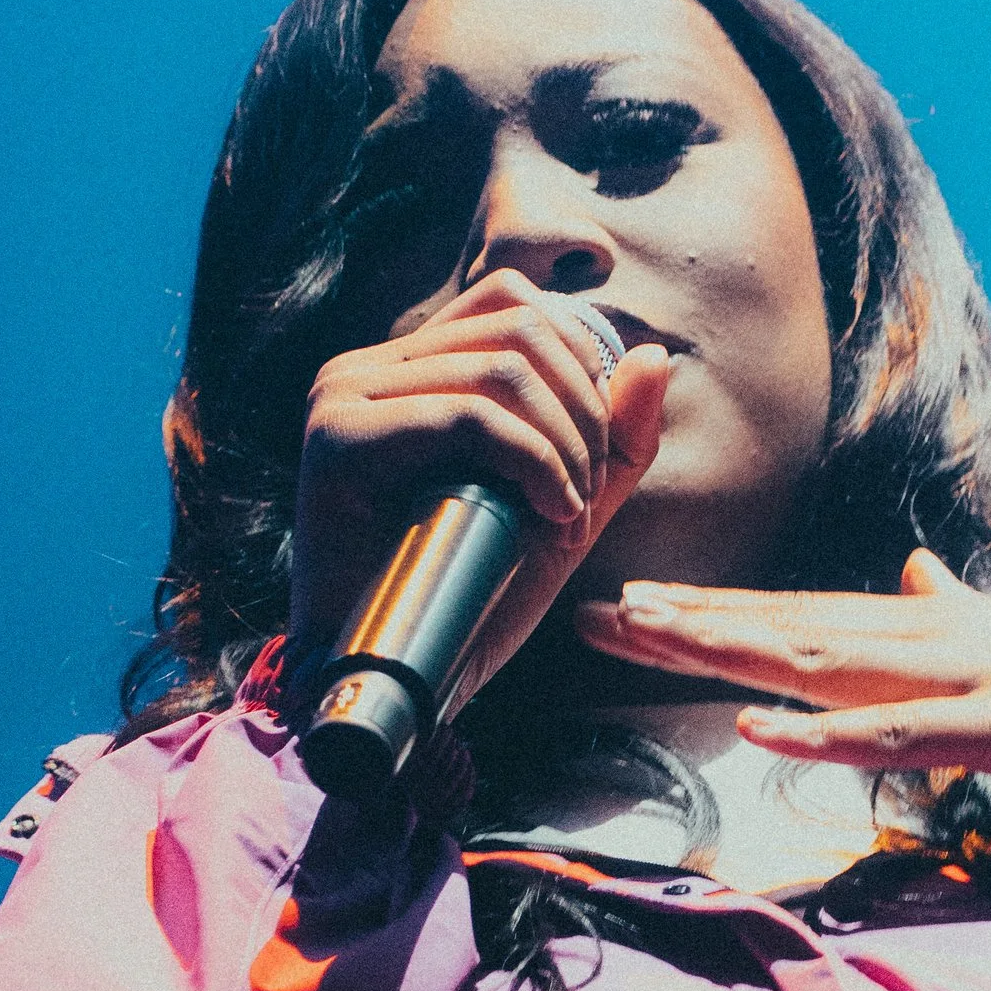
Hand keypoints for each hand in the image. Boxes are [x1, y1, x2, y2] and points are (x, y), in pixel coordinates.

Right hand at [291, 271, 671, 699]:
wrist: (400, 685)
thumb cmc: (469, 602)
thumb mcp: (564, 509)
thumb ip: (612, 441)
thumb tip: (652, 354)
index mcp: (408, 372)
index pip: (513, 305)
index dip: (582, 363)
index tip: (595, 458)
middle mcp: (366, 369)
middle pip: (519, 330)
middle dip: (584, 413)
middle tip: (588, 500)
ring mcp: (344, 396)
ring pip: (501, 369)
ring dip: (564, 447)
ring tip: (568, 518)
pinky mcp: (338, 437)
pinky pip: (466, 417)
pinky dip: (533, 463)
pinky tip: (550, 519)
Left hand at [577, 549, 990, 807]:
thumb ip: (959, 610)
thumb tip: (919, 572)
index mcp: (927, 628)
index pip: (796, 612)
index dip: (711, 609)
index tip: (629, 602)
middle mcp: (926, 638)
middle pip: (783, 627)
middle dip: (684, 625)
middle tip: (588, 612)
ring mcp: (956, 678)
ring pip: (817, 662)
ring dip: (726, 652)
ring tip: (643, 640)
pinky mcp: (988, 727)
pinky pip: (887, 735)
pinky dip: (818, 733)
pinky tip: (758, 729)